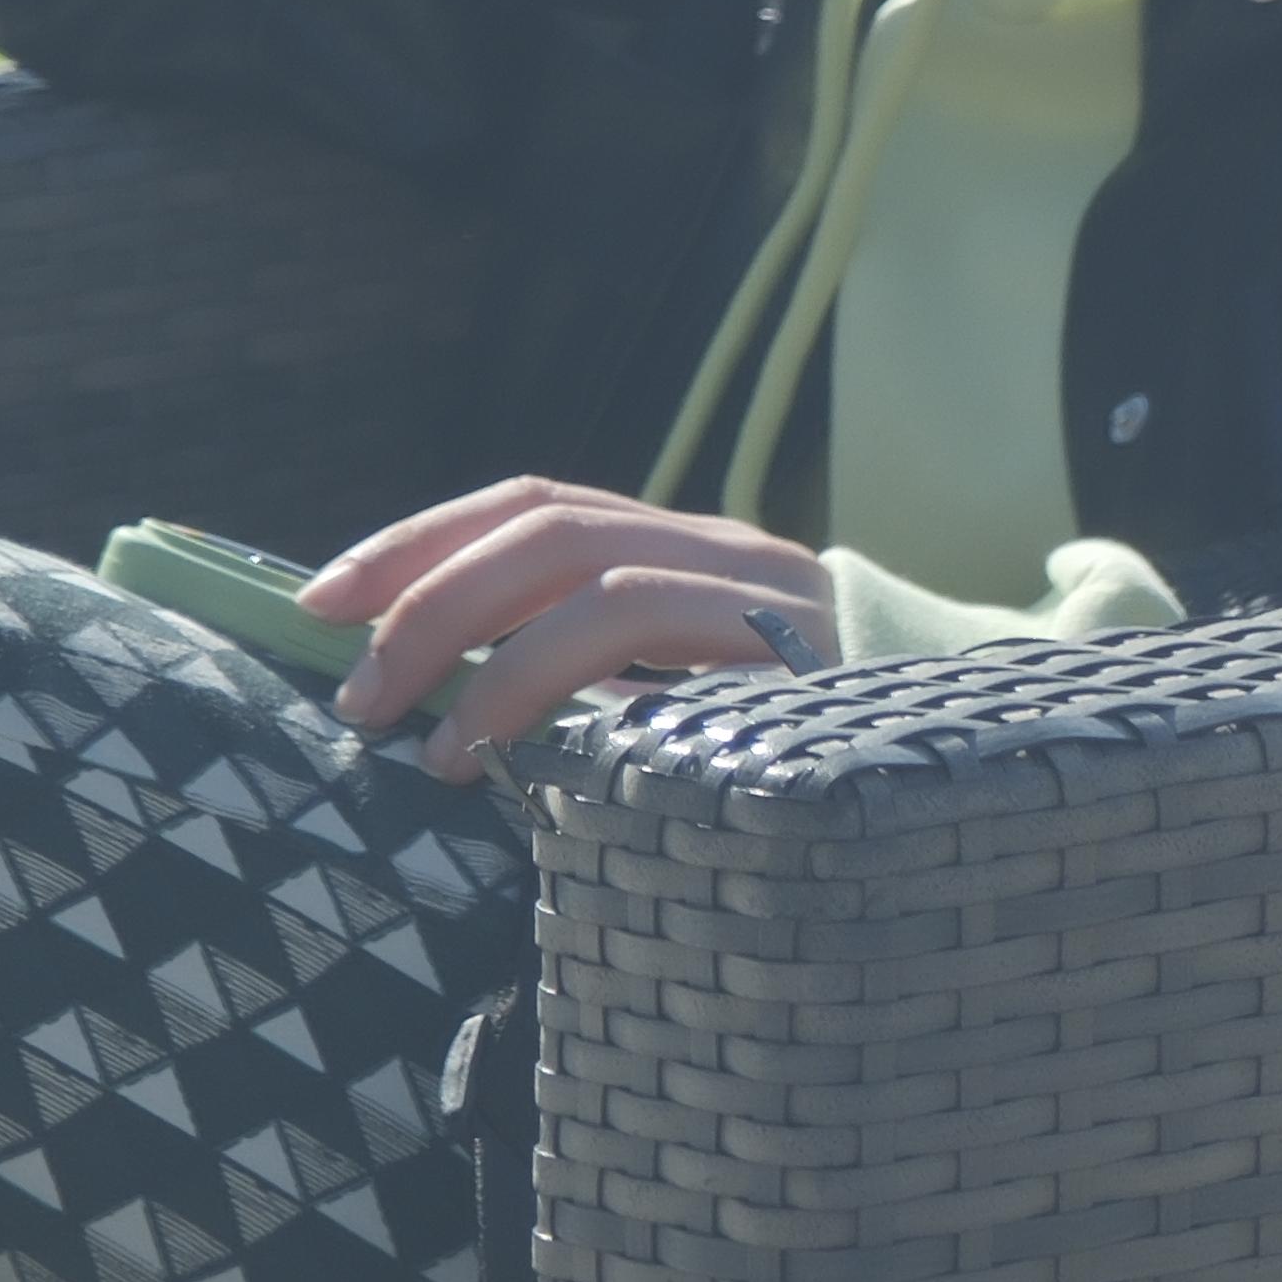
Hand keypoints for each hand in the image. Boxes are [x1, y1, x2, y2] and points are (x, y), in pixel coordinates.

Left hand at [303, 480, 847, 776]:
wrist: (965, 778)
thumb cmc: (802, 766)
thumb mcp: (684, 710)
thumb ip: (596, 684)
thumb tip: (429, 709)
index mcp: (690, 552)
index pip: (538, 502)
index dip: (418, 538)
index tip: (316, 600)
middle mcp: (728, 551)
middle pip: (548, 524)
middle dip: (424, 597)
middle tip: (352, 695)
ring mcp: (767, 590)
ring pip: (590, 571)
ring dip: (474, 650)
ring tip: (417, 745)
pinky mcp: (792, 646)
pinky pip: (645, 628)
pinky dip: (543, 676)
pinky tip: (496, 757)